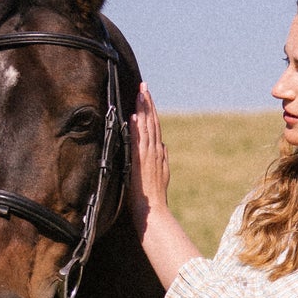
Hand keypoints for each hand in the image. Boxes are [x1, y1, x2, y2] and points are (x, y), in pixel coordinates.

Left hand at [128, 83, 169, 232]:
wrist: (154, 212)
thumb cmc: (155, 196)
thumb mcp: (162, 174)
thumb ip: (162, 158)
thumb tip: (163, 145)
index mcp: (158, 152)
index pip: (155, 126)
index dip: (151, 110)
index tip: (147, 95)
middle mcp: (155, 152)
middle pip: (152, 122)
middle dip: (147, 103)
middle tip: (144, 86)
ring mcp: (148, 157)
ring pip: (147, 128)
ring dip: (143, 110)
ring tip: (140, 93)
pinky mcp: (140, 164)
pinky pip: (138, 143)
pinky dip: (136, 130)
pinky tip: (133, 118)